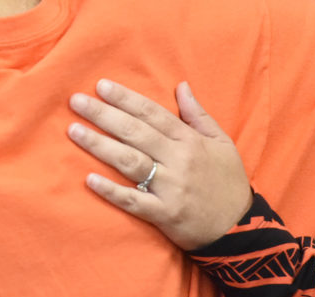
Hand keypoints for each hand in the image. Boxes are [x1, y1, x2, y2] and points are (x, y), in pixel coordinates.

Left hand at [67, 80, 251, 249]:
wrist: (240, 229)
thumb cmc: (228, 181)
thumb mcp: (221, 142)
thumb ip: (198, 114)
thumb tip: (182, 85)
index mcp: (190, 141)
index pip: (152, 113)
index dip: (126, 98)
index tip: (101, 86)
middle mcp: (179, 161)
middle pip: (135, 133)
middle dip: (104, 115)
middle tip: (76, 101)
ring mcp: (171, 188)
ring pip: (130, 162)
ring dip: (100, 146)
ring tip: (74, 130)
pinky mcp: (165, 215)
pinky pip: (134, 202)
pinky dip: (111, 191)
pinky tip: (89, 180)